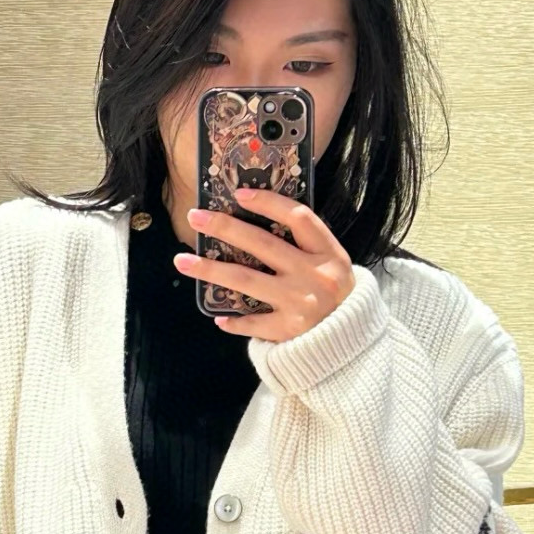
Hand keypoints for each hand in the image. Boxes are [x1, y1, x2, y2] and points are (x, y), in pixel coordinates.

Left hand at [176, 187, 355, 340]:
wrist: (351, 340)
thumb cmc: (334, 294)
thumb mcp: (331, 264)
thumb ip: (303, 245)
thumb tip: (254, 222)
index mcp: (328, 253)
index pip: (297, 218)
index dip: (268, 202)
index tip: (238, 193)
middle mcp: (315, 275)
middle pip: (262, 244)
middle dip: (225, 228)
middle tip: (195, 217)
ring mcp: (300, 303)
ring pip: (245, 280)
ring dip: (210, 270)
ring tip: (182, 261)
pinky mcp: (289, 330)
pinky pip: (253, 322)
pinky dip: (233, 320)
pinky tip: (218, 316)